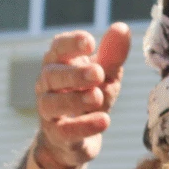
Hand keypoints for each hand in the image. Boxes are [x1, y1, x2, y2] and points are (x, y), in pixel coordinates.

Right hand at [34, 23, 130, 168]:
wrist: (74, 140)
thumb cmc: (89, 97)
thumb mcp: (106, 76)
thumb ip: (113, 55)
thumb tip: (122, 28)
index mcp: (58, 64)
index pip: (57, 48)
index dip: (71, 43)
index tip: (90, 42)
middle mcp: (47, 86)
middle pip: (52, 75)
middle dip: (74, 73)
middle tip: (98, 73)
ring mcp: (48, 112)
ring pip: (52, 103)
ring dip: (75, 99)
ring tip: (98, 97)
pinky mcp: (57, 136)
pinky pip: (65, 131)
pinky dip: (84, 126)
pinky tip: (104, 120)